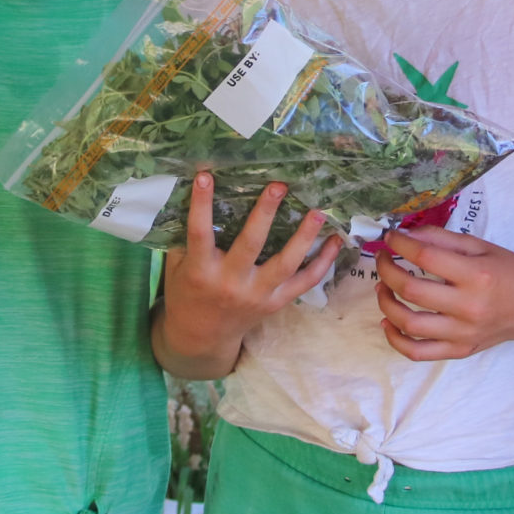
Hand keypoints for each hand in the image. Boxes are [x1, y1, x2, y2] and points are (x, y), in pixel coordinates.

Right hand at [155, 175, 334, 374]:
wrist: (200, 336)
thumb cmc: (187, 292)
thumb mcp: (178, 267)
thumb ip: (186, 236)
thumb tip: (201, 192)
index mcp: (201, 271)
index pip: (199, 233)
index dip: (202, 205)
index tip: (206, 176)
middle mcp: (230, 283)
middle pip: (251, 244)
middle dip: (265, 213)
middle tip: (279, 185)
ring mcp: (256, 294)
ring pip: (286, 264)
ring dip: (304, 236)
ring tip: (318, 211)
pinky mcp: (275, 303)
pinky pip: (304, 282)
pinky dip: (323, 263)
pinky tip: (335, 241)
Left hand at [375, 227, 513, 359]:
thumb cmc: (509, 271)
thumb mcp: (480, 246)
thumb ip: (442, 238)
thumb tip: (405, 234)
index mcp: (476, 275)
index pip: (425, 256)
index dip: (400, 244)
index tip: (390, 237)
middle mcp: (468, 307)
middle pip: (411, 289)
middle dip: (387, 269)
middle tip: (383, 259)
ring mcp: (463, 333)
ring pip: (408, 324)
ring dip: (386, 303)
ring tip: (383, 287)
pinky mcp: (460, 350)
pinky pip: (418, 352)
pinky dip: (396, 339)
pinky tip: (389, 322)